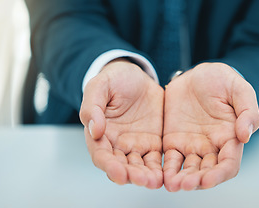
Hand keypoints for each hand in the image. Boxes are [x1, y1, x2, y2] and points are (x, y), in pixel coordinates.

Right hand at [80, 59, 163, 188]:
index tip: (118, 172)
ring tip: (155, 181)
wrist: (137, 76)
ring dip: (146, 176)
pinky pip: (156, 160)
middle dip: (131, 175)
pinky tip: (166, 174)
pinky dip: (160, 169)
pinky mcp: (153, 143)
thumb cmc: (114, 80)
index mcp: (100, 134)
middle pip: (122, 166)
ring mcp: (135, 145)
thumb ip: (93, 106)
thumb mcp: (100, 86)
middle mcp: (116, 144)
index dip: (109, 166)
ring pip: (139, 167)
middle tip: (142, 180)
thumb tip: (94, 130)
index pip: (101, 155)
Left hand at [163, 63, 258, 191]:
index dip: (219, 175)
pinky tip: (160, 175)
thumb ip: (247, 111)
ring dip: (181, 180)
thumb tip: (245, 136)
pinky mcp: (173, 141)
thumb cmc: (221, 80)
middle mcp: (211, 146)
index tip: (208, 180)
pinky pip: (170, 159)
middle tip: (185, 184)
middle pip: (206, 172)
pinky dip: (166, 169)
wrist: (196, 74)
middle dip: (197, 181)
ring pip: (187, 170)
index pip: (228, 164)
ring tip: (172, 184)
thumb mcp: (239, 89)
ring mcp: (191, 145)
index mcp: (230, 137)